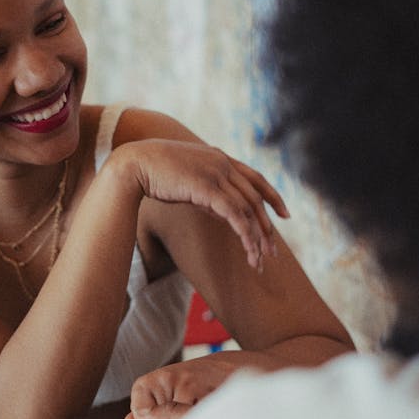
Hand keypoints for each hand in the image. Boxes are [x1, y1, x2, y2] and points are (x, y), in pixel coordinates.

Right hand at [112, 139, 287, 270]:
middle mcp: (223, 163)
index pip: (256, 178)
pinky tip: (249, 251)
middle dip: (267, 227)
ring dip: (256, 238)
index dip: (273, 196)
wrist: (134, 164)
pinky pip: (236, 215)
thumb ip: (208, 191)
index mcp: (220, 158)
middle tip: (273, 252)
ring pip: (248, 210)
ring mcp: (217, 173)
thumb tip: (224, 212)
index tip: (284, 214)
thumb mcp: (188, 179)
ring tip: (259, 260)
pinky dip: (245, 235)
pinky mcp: (208, 187)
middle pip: (256, 198)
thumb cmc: (154, 172)